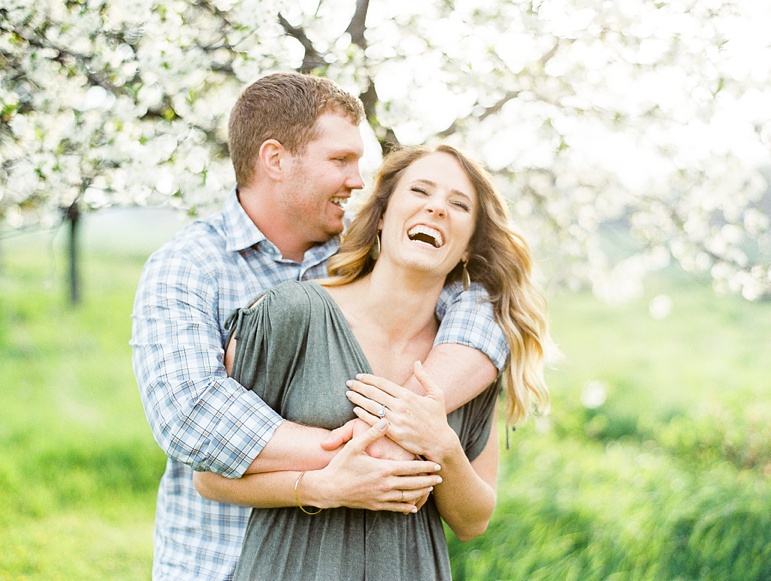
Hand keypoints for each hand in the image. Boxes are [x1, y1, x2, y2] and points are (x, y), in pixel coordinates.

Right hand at [307, 419, 441, 513]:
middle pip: (413, 483)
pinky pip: (395, 508)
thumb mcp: (354, 446)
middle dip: (428, 480)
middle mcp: (385, 485)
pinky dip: (406, 507)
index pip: (410, 469)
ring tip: (430, 488)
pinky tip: (413, 507)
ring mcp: (381, 497)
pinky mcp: (375, 505)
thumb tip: (385, 420)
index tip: (436, 465)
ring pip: (407, 496)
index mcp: (383, 469)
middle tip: (440, 477)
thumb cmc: (341, 465)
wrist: (328, 489)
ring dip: (420, 492)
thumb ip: (371, 434)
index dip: (425, 467)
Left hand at [345, 361, 458, 461]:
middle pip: (374, 393)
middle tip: (349, 383)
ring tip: (349, 394)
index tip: (359, 376)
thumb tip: (417, 362)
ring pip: (372, 406)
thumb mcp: (437, 394)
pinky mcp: (393, 433)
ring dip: (358, 399)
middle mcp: (400, 406)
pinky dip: (363, 415)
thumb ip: (425, 377)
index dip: (369, 378)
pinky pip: (374, 422)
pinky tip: (356, 410)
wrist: (439, 442)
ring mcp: (396, 420)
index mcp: (408, 395)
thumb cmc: (438, 418)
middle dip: (359, 386)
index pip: (383, 383)